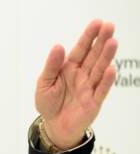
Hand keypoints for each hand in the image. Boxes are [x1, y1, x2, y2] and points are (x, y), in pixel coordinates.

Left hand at [35, 20, 117, 148]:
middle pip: (93, 56)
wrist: (54, 126)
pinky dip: (106, 80)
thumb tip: (58, 46)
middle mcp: (82, 75)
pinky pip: (101, 90)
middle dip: (101, 41)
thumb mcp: (44, 84)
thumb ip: (51, 67)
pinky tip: (111, 69)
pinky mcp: (94, 101)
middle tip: (109, 26)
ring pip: (99, 69)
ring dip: (106, 56)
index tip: (97, 23)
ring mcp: (89, 87)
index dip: (88, 37)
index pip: (80, 49)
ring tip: (112, 42)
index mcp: (68, 68)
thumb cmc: (48, 104)